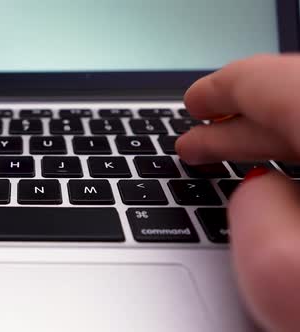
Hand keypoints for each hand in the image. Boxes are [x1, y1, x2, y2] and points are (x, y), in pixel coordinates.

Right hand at [178, 54, 299, 331]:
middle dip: (240, 126)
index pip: (273, 81)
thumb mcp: (287, 281)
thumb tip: (258, 188)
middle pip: (298, 104)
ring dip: (272, 148)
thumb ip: (254, 215)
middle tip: (195, 146)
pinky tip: (279, 193)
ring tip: (227, 166)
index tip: (192, 105)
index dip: (223, 89)